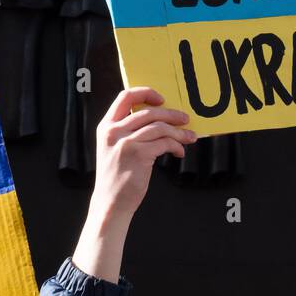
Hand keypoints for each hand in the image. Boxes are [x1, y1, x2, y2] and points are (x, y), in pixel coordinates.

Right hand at [92, 87, 194, 221]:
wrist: (111, 202)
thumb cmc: (117, 176)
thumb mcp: (114, 148)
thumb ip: (128, 131)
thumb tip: (159, 119)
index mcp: (106, 126)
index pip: (125, 97)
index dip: (146, 93)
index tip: (161, 100)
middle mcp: (113, 131)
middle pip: (149, 112)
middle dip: (171, 114)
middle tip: (185, 119)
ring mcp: (125, 142)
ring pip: (160, 127)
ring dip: (179, 132)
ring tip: (189, 138)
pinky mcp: (138, 154)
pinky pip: (165, 143)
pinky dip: (176, 145)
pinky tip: (179, 152)